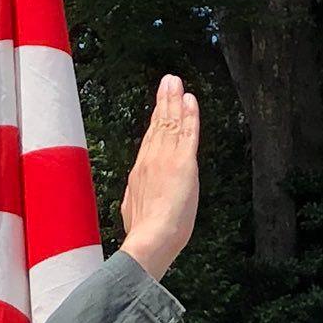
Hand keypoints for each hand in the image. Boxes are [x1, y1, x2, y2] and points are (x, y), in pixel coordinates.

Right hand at [120, 74, 200, 280]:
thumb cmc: (142, 235)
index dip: (156, 121)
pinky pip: (187, 132)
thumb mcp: (132, 213)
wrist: (149, 240)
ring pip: (171, 123)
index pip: (149, 140)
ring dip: (174, 100)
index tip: (159, 107)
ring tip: (176, 83)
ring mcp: (165, 159)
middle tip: (168, 82)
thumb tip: (131, 201)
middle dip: (164, 102)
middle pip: (158, 125)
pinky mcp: (182, 162)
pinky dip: (189, 115)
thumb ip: (134, 201)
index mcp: (138, 173)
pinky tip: (190, 100)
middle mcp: (150, 161)